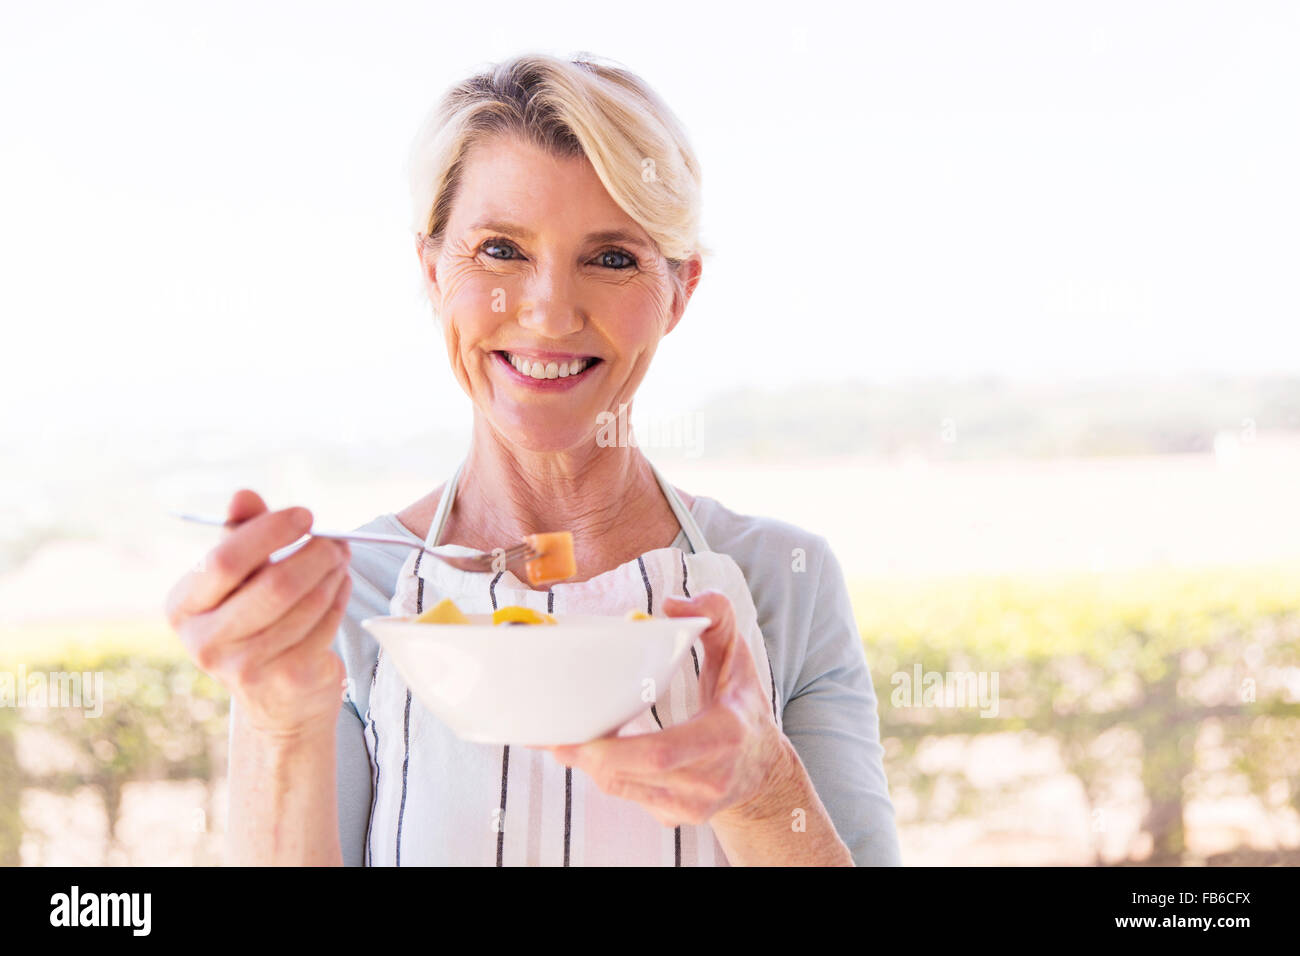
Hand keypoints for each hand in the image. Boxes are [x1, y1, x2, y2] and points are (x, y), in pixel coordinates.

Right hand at [165, 489, 351, 737]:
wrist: (275, 698)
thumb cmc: (254, 619)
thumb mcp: (240, 576)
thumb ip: (241, 532)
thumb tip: (243, 494)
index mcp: (184, 606)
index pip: (225, 560)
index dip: (270, 531)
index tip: (305, 515)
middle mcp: (205, 641)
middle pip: (273, 585)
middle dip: (314, 555)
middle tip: (336, 540)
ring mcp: (245, 667)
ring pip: (305, 604)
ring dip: (332, 575)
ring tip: (340, 560)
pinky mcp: (286, 679)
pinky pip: (324, 625)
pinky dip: (339, 599)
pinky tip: (340, 587)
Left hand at [540, 589, 795, 827]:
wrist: (762, 771)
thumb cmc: (742, 707)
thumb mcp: (738, 656)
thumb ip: (715, 617)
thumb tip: (672, 604)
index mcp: (725, 735)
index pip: (666, 752)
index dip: (619, 750)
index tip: (584, 736)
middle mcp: (709, 778)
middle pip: (631, 773)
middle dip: (585, 756)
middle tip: (549, 735)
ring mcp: (689, 804)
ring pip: (621, 786)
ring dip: (585, 763)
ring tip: (555, 738)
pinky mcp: (672, 816)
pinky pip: (626, 794)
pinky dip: (601, 771)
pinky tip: (586, 751)